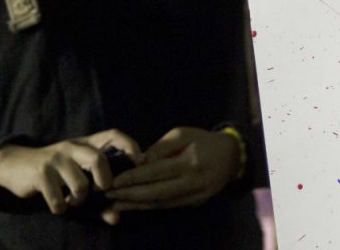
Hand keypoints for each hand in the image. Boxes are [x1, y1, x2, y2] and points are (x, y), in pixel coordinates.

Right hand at [0, 128, 141, 219]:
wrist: (15, 165)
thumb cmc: (55, 172)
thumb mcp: (75, 175)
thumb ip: (97, 195)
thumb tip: (116, 218)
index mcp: (86, 143)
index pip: (113, 134)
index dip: (129, 145)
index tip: (139, 161)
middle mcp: (72, 146)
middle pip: (98, 159)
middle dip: (104, 181)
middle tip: (100, 191)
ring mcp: (56, 158)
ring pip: (80, 183)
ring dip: (79, 200)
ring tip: (73, 200)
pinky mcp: (41, 172)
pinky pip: (58, 198)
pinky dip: (60, 207)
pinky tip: (58, 204)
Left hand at [104, 126, 241, 214]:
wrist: (232, 156)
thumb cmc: (204, 140)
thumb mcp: (183, 134)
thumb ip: (160, 148)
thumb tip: (139, 163)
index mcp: (190, 162)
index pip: (156, 172)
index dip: (133, 178)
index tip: (113, 181)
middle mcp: (193, 182)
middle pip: (156, 192)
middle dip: (129, 195)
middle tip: (108, 195)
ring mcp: (195, 196)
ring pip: (160, 203)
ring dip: (135, 205)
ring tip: (114, 204)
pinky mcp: (195, 204)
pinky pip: (167, 206)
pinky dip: (148, 206)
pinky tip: (133, 205)